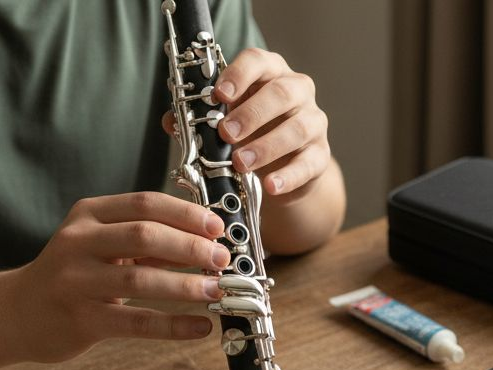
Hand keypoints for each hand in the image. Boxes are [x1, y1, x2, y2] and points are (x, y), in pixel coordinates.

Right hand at [2, 192, 230, 362]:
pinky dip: (173, 325)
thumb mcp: (101, 245)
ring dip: (186, 285)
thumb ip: (146, 240)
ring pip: (139, 280)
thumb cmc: (72, 275)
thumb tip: (205, 241)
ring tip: (217, 291)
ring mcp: (76, 282)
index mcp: (88, 216)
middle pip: (144, 235)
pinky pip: (135, 322)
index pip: (144, 204)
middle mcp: (78, 243)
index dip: (186, 214)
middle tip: (222, 259)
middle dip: (190, 246)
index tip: (217, 227)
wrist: (17, 312)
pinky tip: (200, 327)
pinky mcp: (81, 319)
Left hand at [163, 49, 330, 199]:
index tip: (219, 94)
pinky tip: (270, 185)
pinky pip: (310, 163)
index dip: (239, 75)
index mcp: (270, 73)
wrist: (280, 167)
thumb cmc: (249, 132)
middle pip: (282, 93)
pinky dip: (289, 176)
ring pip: (298, 128)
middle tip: (226, 133)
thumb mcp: (223, 120)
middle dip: (252, 113)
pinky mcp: (320, 155)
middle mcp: (297, 91)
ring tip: (241, 163)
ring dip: (267, 146)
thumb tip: (171, 122)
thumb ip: (197, 119)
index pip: (258, 61)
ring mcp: (313, 122)